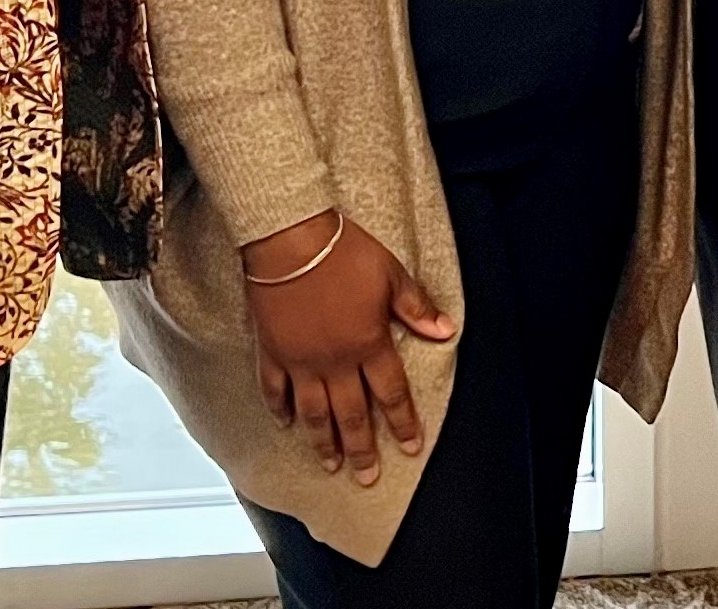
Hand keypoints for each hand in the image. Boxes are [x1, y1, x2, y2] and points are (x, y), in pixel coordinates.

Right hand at [243, 211, 453, 485]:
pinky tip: (284, 424)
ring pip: (313, 412)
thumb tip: (445, 331)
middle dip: (363, 449)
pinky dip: (279, 408)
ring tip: (331, 465)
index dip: (402, 423)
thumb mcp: (391, 275)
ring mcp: (301, 360)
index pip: (391, 394)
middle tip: (367, 477)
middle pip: (351, 414)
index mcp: (368, 344)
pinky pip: (274, 388)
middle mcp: (335, 361)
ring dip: (323, 442)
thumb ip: (416, 308)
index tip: (410, 447)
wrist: (291, 240)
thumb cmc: (344, 253)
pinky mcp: (272, 350)